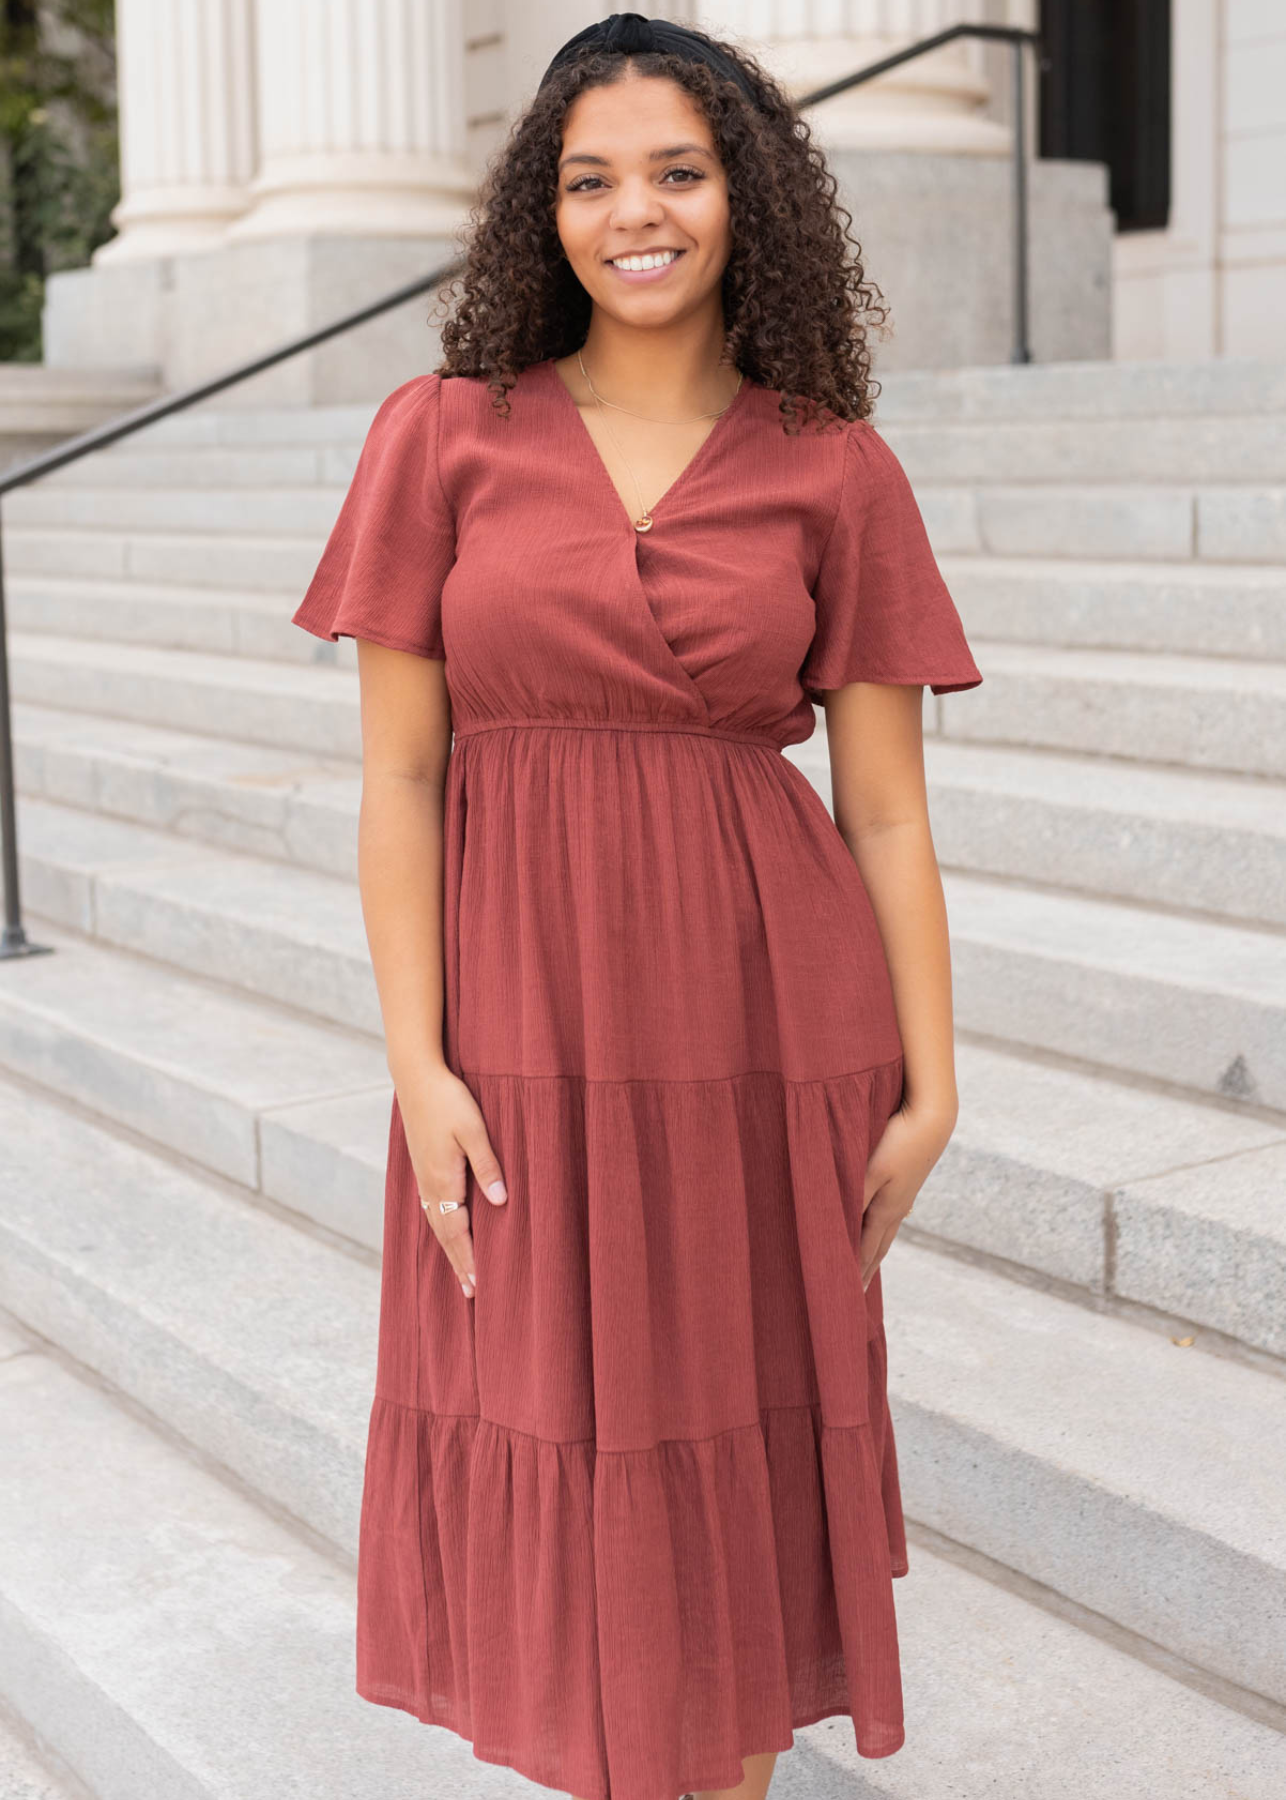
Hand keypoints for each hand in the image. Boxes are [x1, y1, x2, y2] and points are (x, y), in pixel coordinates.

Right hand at [397, 1065, 507, 1299]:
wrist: (416, 1077)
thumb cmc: (449, 1100)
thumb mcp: (474, 1130)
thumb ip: (487, 1166)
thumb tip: (501, 1202)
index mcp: (444, 1180)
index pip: (459, 1231)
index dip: (469, 1259)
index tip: (479, 1285)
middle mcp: (430, 1185)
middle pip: (446, 1234)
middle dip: (459, 1263)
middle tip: (471, 1293)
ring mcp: (423, 1176)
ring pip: (436, 1223)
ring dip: (449, 1249)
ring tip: (461, 1271)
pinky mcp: (422, 1166)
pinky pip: (431, 1208)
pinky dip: (441, 1228)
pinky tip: (446, 1230)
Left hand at [859, 1099, 956, 1290]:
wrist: (933, 1117)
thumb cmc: (897, 1141)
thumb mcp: (870, 1170)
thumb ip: (854, 1197)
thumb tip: (842, 1227)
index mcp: (885, 1210)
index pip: (865, 1249)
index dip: (855, 1272)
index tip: (846, 1295)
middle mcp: (896, 1208)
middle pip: (877, 1246)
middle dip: (865, 1269)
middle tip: (856, 1294)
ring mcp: (904, 1196)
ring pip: (885, 1231)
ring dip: (874, 1251)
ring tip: (868, 1267)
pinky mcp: (907, 1183)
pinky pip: (890, 1216)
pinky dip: (881, 1231)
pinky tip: (882, 1226)